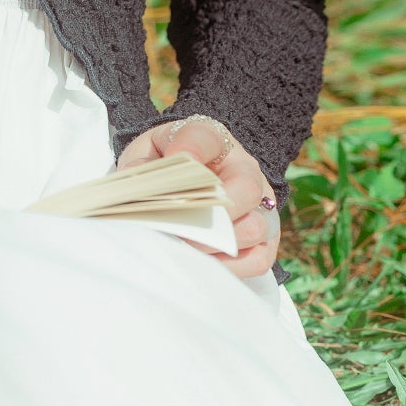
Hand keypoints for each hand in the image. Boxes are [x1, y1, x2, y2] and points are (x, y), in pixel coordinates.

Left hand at [116, 117, 279, 279]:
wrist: (190, 181)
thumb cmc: (168, 167)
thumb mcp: (148, 154)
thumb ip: (142, 166)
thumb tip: (140, 191)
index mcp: (212, 140)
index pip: (206, 137)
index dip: (191, 148)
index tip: (175, 158)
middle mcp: (245, 170)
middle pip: (246, 189)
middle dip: (211, 213)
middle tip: (178, 227)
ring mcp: (259, 206)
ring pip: (254, 228)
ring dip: (216, 244)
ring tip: (185, 247)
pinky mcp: (265, 240)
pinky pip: (257, 259)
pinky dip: (230, 267)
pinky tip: (203, 264)